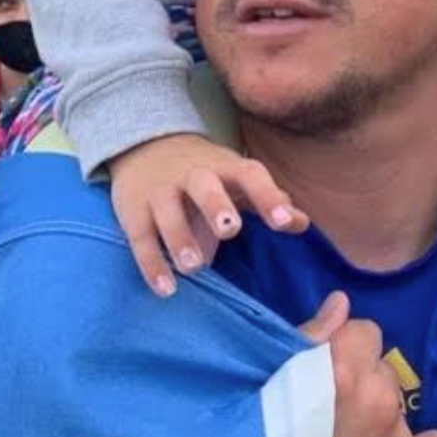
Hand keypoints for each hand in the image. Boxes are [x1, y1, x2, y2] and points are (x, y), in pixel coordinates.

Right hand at [110, 132, 309, 295]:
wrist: (148, 147)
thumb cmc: (209, 176)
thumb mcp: (239, 182)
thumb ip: (269, 201)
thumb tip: (301, 223)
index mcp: (226, 166)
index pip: (250, 175)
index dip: (268, 196)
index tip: (283, 223)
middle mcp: (194, 175)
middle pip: (204, 185)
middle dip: (216, 205)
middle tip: (230, 231)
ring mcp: (161, 191)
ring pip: (167, 211)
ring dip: (180, 238)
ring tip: (195, 266)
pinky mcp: (134, 211)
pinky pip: (140, 237)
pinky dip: (152, 263)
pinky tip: (166, 288)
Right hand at [302, 293, 418, 436]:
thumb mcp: (272, 388)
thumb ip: (310, 339)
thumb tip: (341, 301)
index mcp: (344, 372)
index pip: (365, 331)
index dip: (344, 350)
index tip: (325, 374)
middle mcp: (378, 397)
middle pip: (379, 369)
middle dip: (361, 382)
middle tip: (331, 413)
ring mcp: (396, 434)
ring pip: (391, 403)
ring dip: (373, 414)